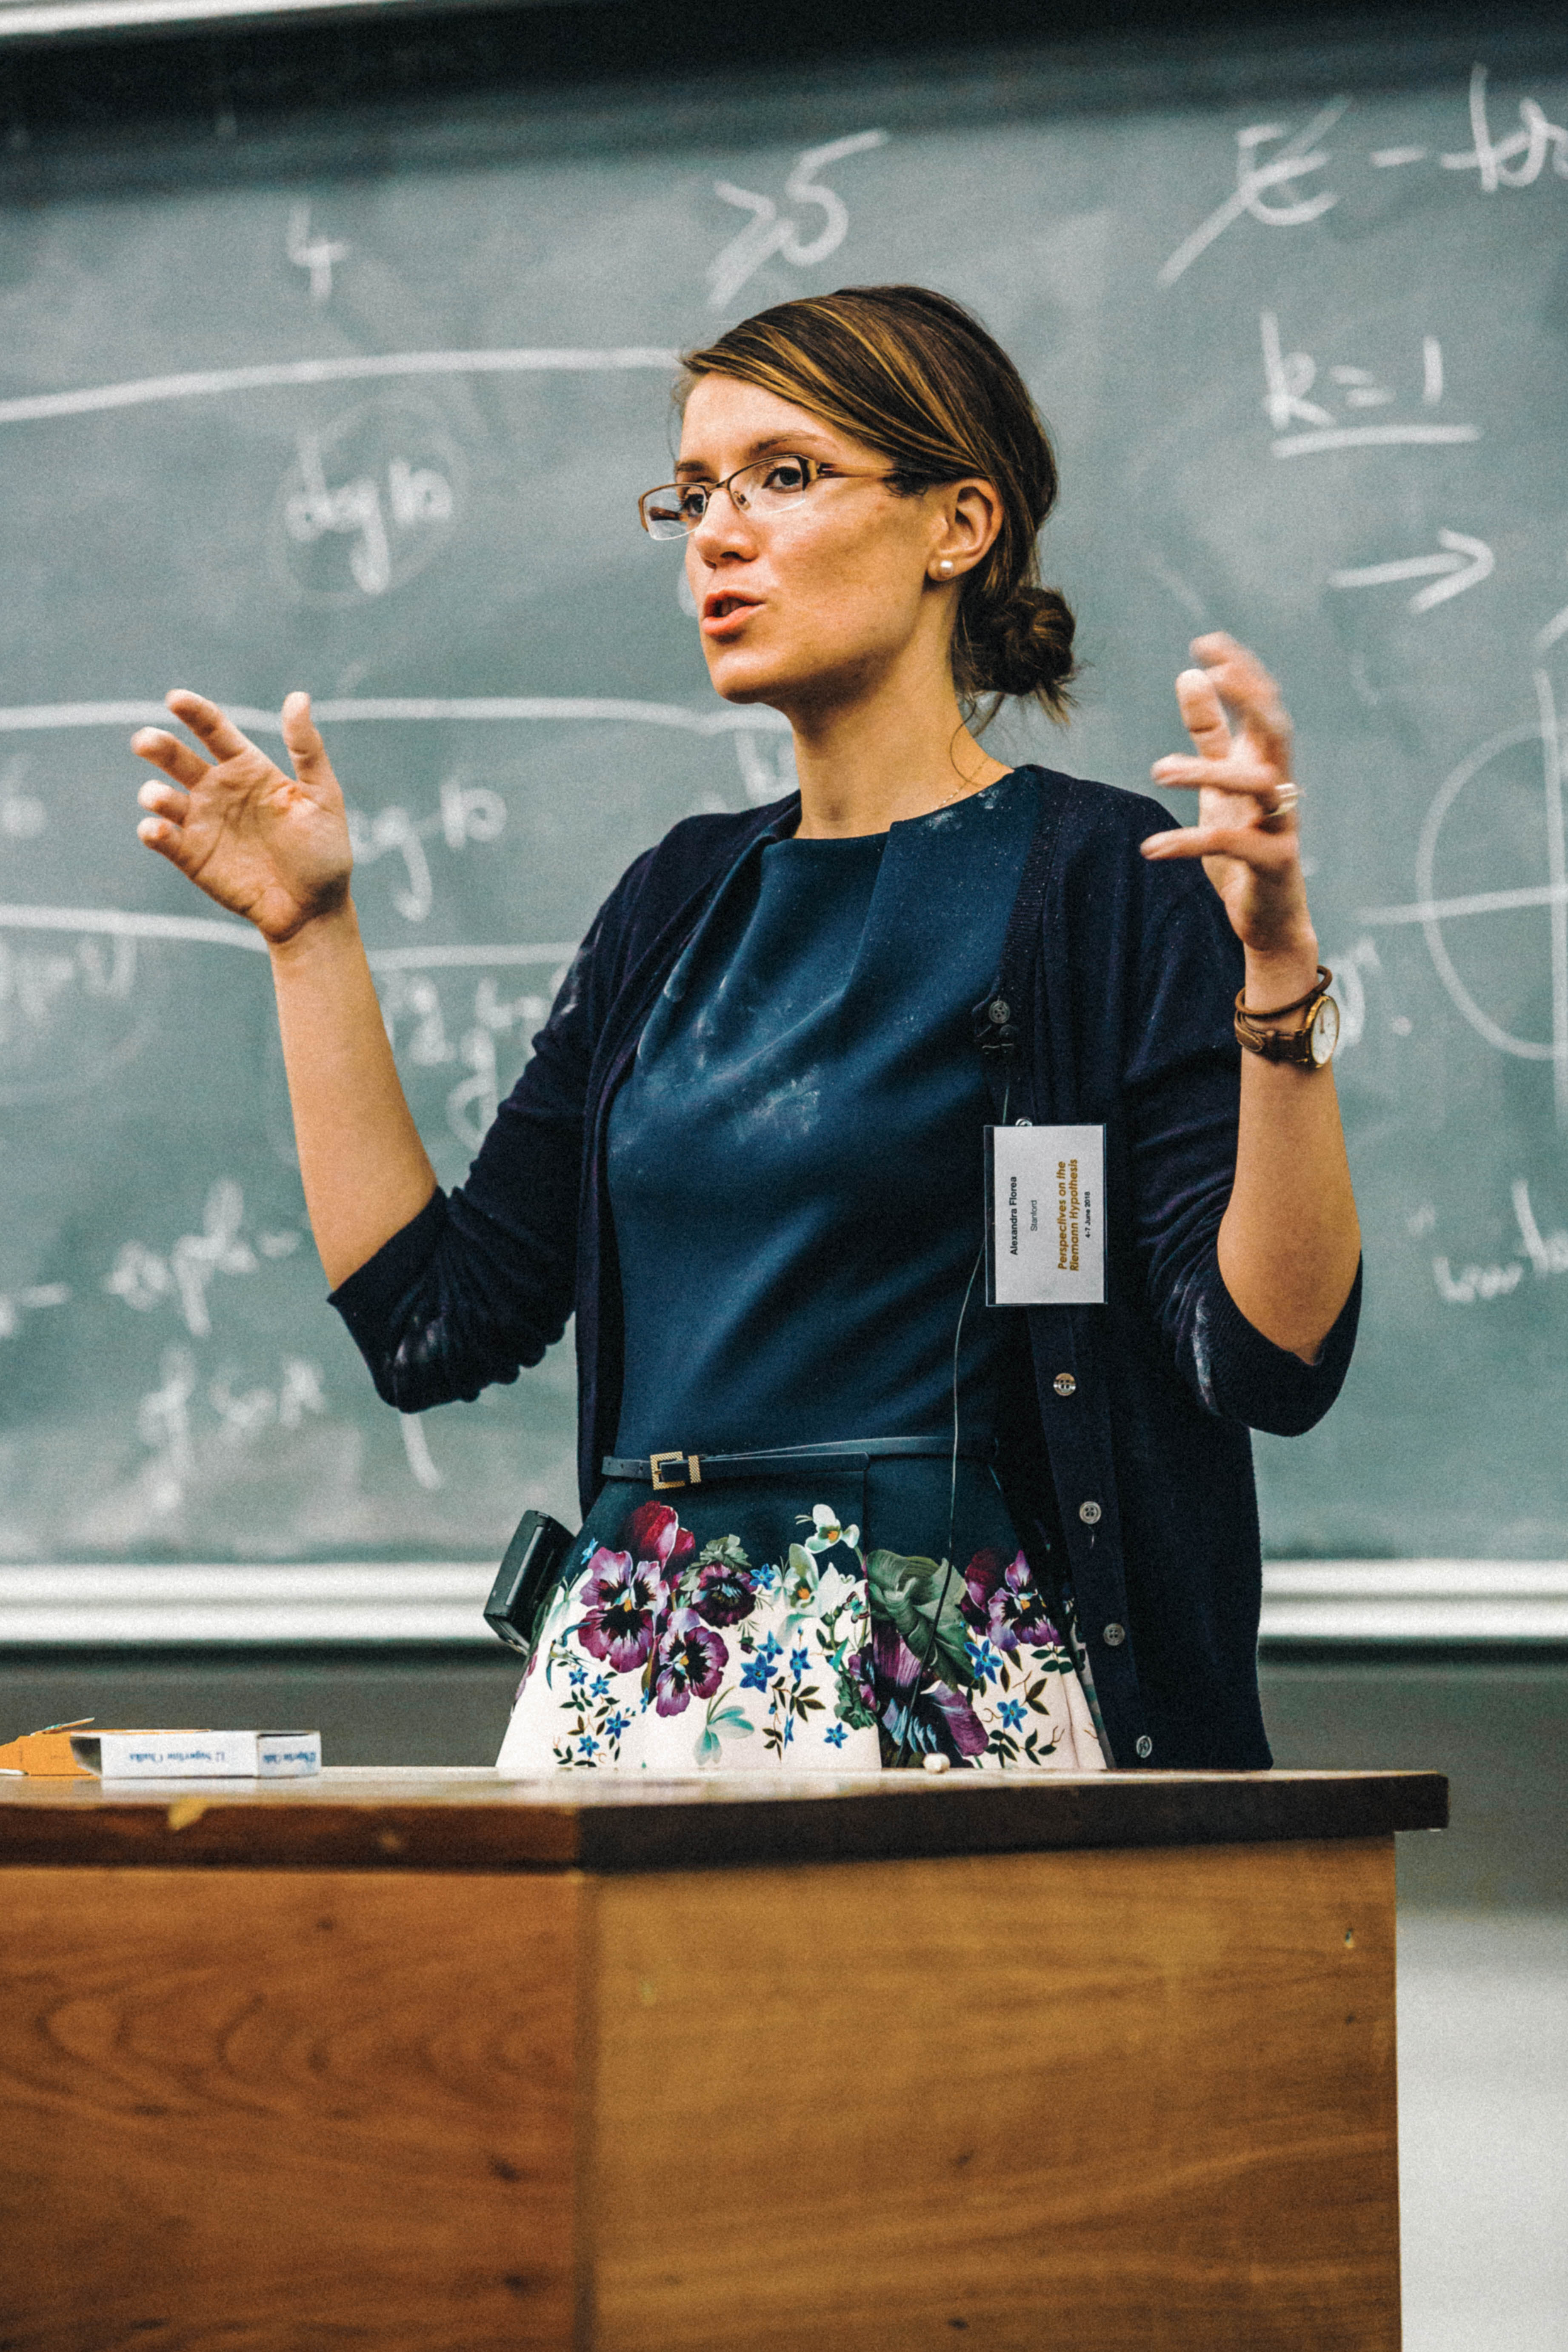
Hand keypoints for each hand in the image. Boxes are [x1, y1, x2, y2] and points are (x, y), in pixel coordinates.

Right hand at [133, 691, 351, 947]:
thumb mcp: (322, 796)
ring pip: (163, 796)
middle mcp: (217, 789)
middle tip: (145, 741)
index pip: (214, 730)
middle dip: (158, 746)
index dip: (194, 712)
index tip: (175, 699)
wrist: (314, 909)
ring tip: (157, 797)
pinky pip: (163, 838)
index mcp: (248, 767)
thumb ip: (307, 748)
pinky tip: (155, 829)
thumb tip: (298, 697)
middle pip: (177, 757)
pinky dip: (153, 831)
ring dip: (154, 793)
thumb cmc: (323, 851)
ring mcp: (201, 822)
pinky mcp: (191, 856)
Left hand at [1142, 634, 1315, 967]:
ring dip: (1205, 772)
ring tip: (1157, 770)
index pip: (1263, 708)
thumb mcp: (1217, 788)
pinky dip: (1187, 842)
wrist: (1267, 919)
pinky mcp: (1272, 863)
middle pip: (1277, 731)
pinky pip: (1231, 843)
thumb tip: (1191, 675)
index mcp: (1266, 766)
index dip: (1241, 673)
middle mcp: (1281, 789)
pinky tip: (1150, 849)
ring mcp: (1282, 825)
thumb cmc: (1242, 847)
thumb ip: (1208, 736)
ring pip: (1254, 784)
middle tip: (1215, 672)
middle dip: (1251, 698)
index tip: (1207, 642)